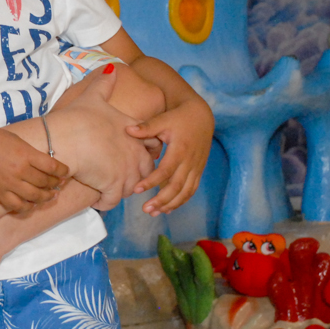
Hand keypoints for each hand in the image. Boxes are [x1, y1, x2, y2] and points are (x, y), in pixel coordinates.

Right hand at [0, 129, 69, 212]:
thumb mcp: (16, 140)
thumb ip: (31, 153)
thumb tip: (46, 165)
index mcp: (25, 154)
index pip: (52, 167)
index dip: (62, 171)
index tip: (66, 172)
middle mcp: (19, 170)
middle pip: (45, 182)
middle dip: (55, 184)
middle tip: (59, 183)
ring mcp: (9, 184)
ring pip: (35, 197)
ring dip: (46, 197)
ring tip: (51, 195)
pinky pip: (18, 206)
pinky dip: (29, 206)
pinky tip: (33, 203)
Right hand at [47, 70, 153, 209]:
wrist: (63, 140)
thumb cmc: (76, 118)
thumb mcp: (92, 96)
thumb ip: (104, 83)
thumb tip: (111, 67)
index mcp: (133, 132)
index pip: (152, 145)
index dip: (145, 152)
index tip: (130, 156)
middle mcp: (135, 153)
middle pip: (146, 171)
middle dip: (134, 175)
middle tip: (116, 176)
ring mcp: (126, 172)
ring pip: (130, 188)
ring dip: (119, 190)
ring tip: (104, 187)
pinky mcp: (113, 187)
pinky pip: (113, 202)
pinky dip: (103, 202)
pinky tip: (94, 197)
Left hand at [127, 94, 213, 214]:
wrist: (202, 116)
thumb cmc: (179, 117)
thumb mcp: (163, 119)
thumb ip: (147, 127)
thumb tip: (128, 130)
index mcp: (180, 149)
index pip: (166, 170)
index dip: (151, 181)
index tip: (136, 189)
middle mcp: (190, 161)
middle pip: (177, 186)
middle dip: (161, 200)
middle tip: (145, 209)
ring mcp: (196, 167)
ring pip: (186, 192)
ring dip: (171, 204)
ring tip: (154, 213)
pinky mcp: (198, 170)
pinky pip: (191, 190)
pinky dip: (181, 201)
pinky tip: (167, 209)